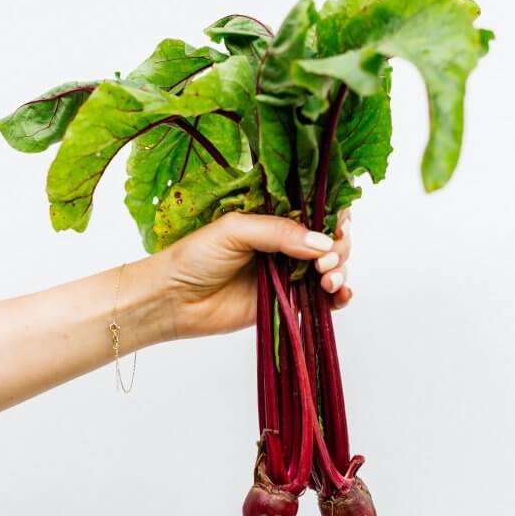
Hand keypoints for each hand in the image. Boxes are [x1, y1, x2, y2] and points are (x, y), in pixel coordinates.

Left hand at [157, 210, 352, 339]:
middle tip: (324, 262)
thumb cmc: (194, 257)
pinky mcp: (287, 303)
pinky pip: (322, 300)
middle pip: (330, 241)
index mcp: (274, 219)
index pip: (316, 212)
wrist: (174, 300)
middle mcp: (286, 244)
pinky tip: (340, 296)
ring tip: (327, 280)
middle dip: (338, 249)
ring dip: (339, 272)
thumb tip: (322, 244)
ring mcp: (288, 274)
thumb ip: (278, 232)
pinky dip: (338, 298)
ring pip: (331, 269)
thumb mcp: (234, 230)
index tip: (339, 227)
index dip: (334, 218)